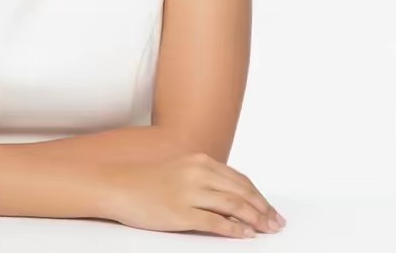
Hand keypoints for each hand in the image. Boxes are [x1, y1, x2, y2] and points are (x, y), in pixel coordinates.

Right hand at [99, 151, 285, 238]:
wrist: (118, 186)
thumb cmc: (147, 181)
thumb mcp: (179, 169)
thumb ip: (204, 178)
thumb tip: (231, 195)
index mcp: (199, 160)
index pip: (240, 179)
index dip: (259, 196)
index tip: (270, 209)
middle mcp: (197, 173)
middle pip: (242, 192)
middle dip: (263, 209)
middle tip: (277, 223)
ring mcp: (189, 193)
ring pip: (234, 206)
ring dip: (255, 220)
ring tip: (267, 230)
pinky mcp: (181, 213)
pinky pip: (216, 222)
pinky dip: (235, 230)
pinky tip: (246, 235)